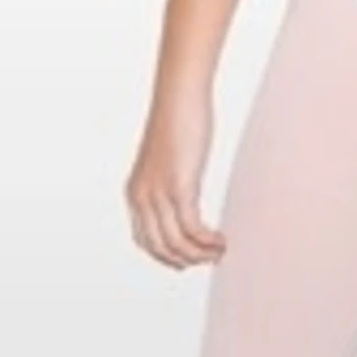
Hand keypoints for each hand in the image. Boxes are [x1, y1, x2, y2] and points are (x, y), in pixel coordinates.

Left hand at [123, 83, 227, 269]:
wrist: (179, 95)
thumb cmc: (177, 119)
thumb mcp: (169, 160)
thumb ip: (173, 182)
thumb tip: (186, 197)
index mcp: (135, 192)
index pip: (145, 240)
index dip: (167, 256)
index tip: (188, 260)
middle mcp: (142, 197)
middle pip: (160, 247)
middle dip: (185, 259)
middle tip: (209, 259)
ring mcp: (159, 194)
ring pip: (176, 243)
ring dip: (200, 254)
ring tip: (219, 251)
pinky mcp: (179, 187)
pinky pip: (192, 229)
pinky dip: (207, 241)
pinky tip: (221, 240)